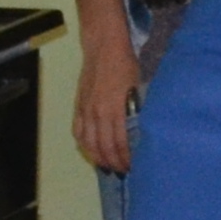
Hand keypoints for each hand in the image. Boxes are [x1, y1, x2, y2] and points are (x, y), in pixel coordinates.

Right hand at [70, 43, 137, 173]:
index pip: (120, 143)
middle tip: (123, 171)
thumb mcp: (138, 89)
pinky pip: (78, 132)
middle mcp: (98, 113)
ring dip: (98, 158)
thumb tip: (142, 133)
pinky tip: (91, 152)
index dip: (126, 158)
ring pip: (89, 143)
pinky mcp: (78, 106)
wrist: (104, 48)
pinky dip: (84, 145)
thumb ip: (136, 112)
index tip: (134, 166)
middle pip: (104, 147)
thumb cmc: (127, 67)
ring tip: (108, 166)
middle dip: (114, 162)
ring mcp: (86, 110)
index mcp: (115, 109)